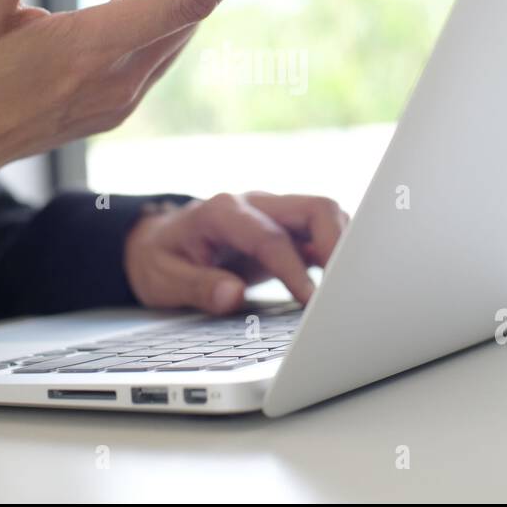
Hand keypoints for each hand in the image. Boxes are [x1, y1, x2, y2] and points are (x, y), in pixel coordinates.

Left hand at [124, 192, 350, 313]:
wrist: (156, 243)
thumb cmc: (161, 259)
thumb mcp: (164, 278)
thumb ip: (198, 286)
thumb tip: (231, 296)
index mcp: (223, 212)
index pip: (271, 237)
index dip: (295, 270)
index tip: (312, 301)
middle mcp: (255, 205)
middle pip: (314, 208)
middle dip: (338, 244)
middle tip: (346, 287)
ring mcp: (274, 214)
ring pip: (325, 216)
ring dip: (344, 246)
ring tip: (351, 286)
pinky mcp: (286, 230)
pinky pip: (322, 232)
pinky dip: (337, 253)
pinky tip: (342, 282)